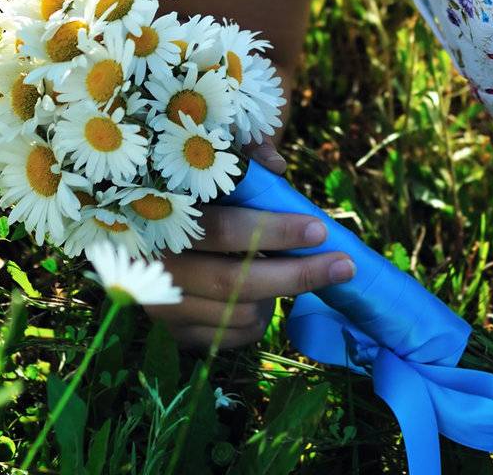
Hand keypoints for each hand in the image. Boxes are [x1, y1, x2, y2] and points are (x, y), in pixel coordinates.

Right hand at [141, 149, 353, 351]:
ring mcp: (160, 304)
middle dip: (295, 275)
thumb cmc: (190, 188)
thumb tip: (276, 166)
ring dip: (275, 297)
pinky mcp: (170, 332)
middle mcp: (156, 266)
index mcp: (162, 218)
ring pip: (233, 313)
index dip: (274, 230)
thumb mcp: (209, 162)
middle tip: (343, 266)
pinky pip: (224, 338)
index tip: (320, 229)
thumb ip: (243, 155)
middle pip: (234, 281)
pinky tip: (265, 300)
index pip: (224, 229)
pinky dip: (253, 322)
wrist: (148, 230)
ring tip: (298, 272)